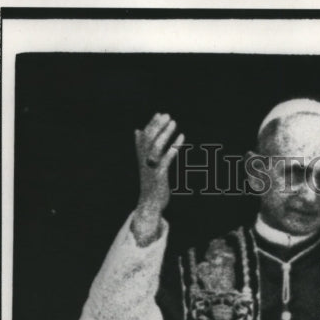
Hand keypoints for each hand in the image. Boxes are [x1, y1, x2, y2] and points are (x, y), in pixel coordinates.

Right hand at [132, 112, 184, 244]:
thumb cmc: (150, 183)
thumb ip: (142, 148)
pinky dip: (174, 146)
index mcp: (141, 157)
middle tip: (167, 115)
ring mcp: (151, 168)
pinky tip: (181, 138)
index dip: (151, 125)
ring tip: (173, 123)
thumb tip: (137, 130)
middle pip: (149, 139)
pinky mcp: (159, 175)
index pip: (144, 137)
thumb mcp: (146, 164)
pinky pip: (167, 158)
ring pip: (156, 146)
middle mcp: (144, 161)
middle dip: (158, 126)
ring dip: (165, 133)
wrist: (150, 206)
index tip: (159, 114)